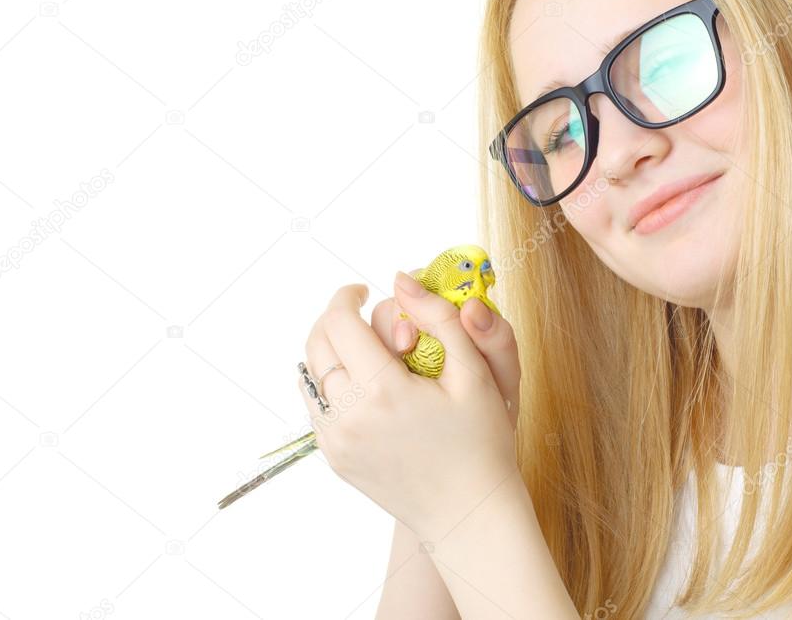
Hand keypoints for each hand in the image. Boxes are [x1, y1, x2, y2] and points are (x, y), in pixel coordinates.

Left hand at [301, 275, 520, 540]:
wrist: (469, 512)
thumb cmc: (481, 441)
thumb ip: (438, 317)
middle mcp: (349, 417)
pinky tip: (360, 382)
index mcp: (383, 390)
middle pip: (316, 345)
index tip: (363, 289)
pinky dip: (329, 385)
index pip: (339, 322)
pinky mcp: (335, 459)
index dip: (347, 296)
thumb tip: (400, 280)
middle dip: (334, 318)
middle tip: (360, 311)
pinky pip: (316, 408)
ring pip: (310, 376)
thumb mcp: (473, 372)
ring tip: (361, 346)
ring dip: (329, 350)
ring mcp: (337, 442)